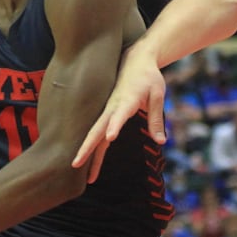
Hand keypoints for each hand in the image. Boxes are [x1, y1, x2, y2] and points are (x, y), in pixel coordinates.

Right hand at [72, 43, 166, 179]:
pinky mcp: (107, 113)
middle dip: (87, 147)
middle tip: (75, 165)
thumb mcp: (158, 95)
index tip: (110, 137)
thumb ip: (157, 118)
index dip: (114, 126)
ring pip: (95, 134)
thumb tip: (160, 141)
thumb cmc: (149, 77)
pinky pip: (98, 131)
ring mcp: (107, 110)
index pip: (119, 115)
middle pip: (97, 129)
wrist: (136, 59)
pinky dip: (93, 147)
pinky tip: (90, 163)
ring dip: (89, 153)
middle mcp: (113, 107)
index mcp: (127, 101)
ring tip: (87, 177)